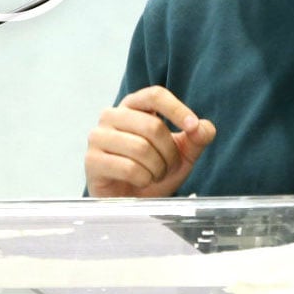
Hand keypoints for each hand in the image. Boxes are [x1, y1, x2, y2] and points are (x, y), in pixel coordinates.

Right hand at [84, 85, 215, 197]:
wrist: (129, 198)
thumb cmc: (153, 169)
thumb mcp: (182, 153)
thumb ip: (197, 137)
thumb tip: (202, 128)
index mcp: (133, 105)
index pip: (155, 95)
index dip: (176, 109)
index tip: (193, 126)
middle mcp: (111, 115)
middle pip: (153, 126)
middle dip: (169, 153)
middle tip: (168, 167)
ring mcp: (98, 136)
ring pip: (141, 148)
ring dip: (157, 169)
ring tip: (154, 175)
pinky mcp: (92, 160)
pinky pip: (128, 168)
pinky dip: (143, 179)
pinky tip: (140, 182)